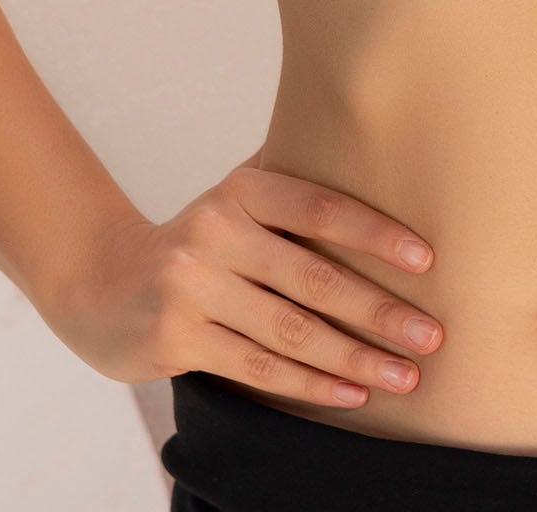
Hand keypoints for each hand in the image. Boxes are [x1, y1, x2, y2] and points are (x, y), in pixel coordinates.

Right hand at [45, 153, 443, 408]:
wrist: (103, 282)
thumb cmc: (200, 239)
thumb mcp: (238, 197)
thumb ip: (294, 180)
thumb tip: (381, 143)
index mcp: (241, 190)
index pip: (320, 209)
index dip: (376, 234)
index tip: (427, 261)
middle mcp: (215, 232)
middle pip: (313, 278)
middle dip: (380, 311)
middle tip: (432, 335)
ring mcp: (191, 288)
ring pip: (291, 332)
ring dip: (355, 359)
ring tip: (406, 375)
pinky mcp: (176, 339)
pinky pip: (259, 368)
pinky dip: (312, 385)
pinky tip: (353, 394)